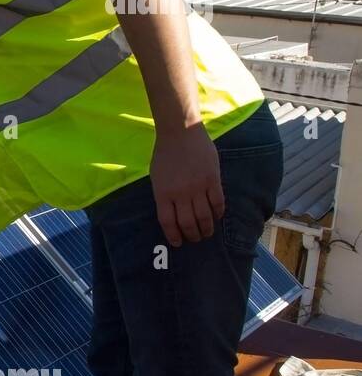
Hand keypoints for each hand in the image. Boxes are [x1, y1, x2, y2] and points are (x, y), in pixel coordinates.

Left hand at [150, 124, 224, 245]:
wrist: (180, 133)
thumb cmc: (165, 153)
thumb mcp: (157, 177)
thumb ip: (164, 195)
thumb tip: (172, 212)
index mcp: (163, 194)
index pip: (168, 222)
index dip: (173, 235)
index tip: (178, 243)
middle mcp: (180, 194)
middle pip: (188, 223)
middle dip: (192, 235)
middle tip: (195, 239)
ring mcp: (198, 187)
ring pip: (205, 216)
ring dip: (207, 228)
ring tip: (207, 233)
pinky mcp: (213, 180)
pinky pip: (218, 202)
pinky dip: (218, 212)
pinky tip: (217, 216)